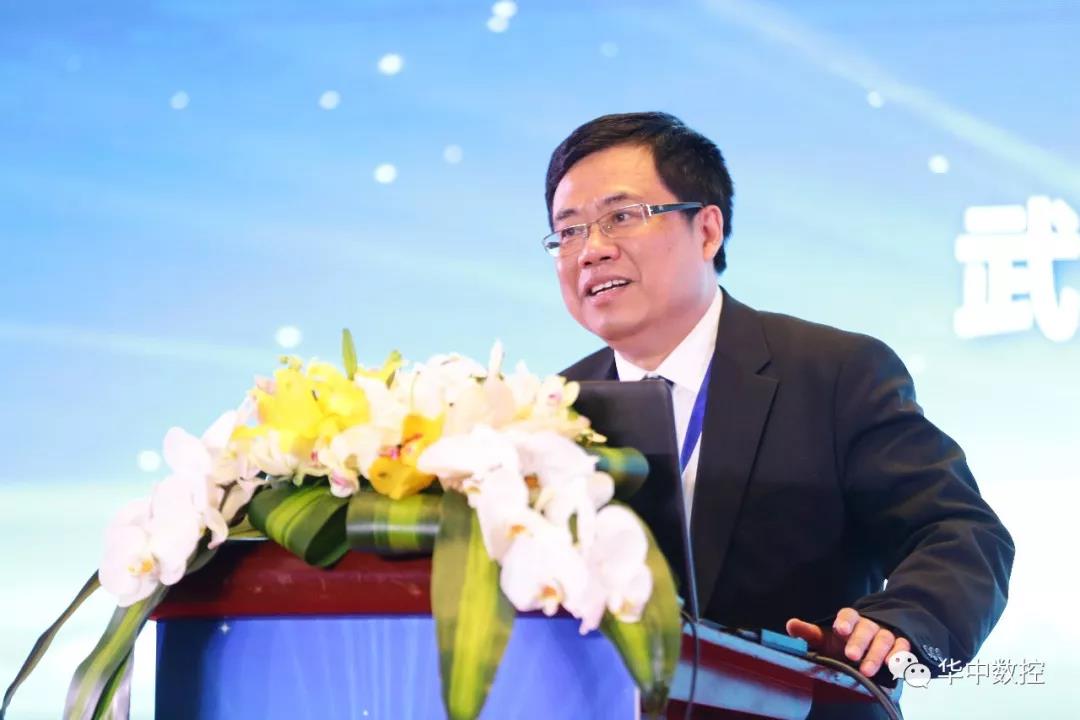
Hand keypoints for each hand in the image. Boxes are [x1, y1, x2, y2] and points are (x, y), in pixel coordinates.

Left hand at [786, 607, 910, 677]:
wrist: (867, 653)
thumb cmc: (842, 645)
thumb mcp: (824, 640)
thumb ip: (809, 633)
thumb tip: (791, 625)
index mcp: (850, 621)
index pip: (849, 615)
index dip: (845, 621)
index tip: (840, 630)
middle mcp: (869, 625)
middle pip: (866, 629)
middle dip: (859, 642)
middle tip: (851, 656)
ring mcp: (886, 635)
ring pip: (884, 640)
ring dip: (876, 655)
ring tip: (866, 671)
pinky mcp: (900, 647)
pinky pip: (903, 649)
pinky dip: (900, 657)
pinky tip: (894, 667)